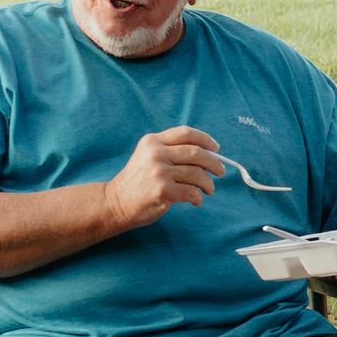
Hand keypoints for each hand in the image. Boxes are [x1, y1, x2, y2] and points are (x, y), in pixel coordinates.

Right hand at [104, 126, 221, 229]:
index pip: (186, 133)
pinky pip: (191, 191)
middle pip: (197, 153)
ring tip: (208, 189)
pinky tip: (196, 200)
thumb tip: (209, 154)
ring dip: (208, 183)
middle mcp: (156, 153)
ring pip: (197, 174)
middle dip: (214, 163)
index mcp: (153, 141)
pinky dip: (198, 197)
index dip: (206, 140)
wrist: (115, 203)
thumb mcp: (148, 157)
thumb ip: (172, 151)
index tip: (216, 148)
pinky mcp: (162, 190)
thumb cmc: (138, 181)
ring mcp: (159, 172)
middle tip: (221, 171)